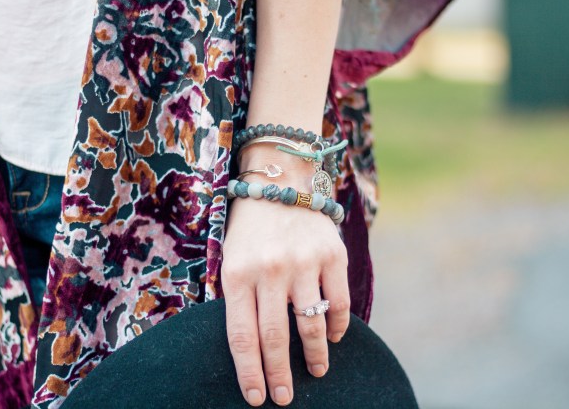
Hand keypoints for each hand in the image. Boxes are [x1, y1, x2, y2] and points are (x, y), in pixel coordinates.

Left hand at [221, 157, 350, 405]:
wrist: (279, 182)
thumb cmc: (250, 229)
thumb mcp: (231, 259)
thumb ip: (238, 298)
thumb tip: (250, 349)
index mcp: (238, 273)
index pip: (242, 335)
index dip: (249, 372)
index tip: (255, 397)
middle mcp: (271, 269)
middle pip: (276, 337)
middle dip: (280, 375)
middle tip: (285, 398)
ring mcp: (304, 262)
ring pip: (311, 324)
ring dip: (315, 356)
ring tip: (316, 371)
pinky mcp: (332, 255)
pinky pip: (338, 302)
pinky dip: (337, 326)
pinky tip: (332, 337)